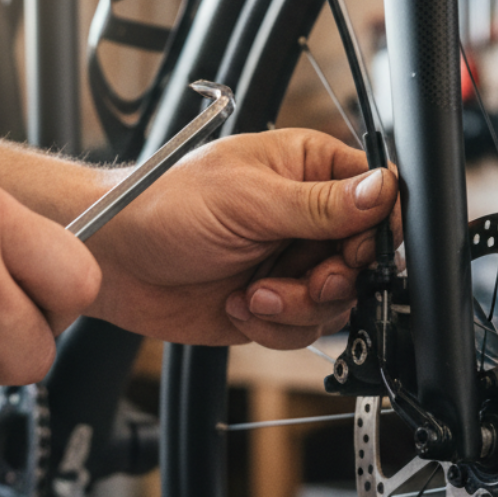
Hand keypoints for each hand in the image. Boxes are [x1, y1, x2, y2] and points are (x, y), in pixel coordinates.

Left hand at [85, 129, 398, 348]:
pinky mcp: (275, 304)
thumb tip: (382, 190)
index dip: (378, 227)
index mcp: (308, 168)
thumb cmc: (165, 205)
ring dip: (299, 305)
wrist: (115, 259)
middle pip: (366, 257)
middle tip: (307, 278)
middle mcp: (307, 216)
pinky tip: (240, 304)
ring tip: (255, 293)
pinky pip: (307, 329)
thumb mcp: (249, 199)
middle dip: (335, 277)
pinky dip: (276, 326)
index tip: (358, 248)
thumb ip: (321, 203)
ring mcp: (292, 262)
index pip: (377, 193)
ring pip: (340, 300)